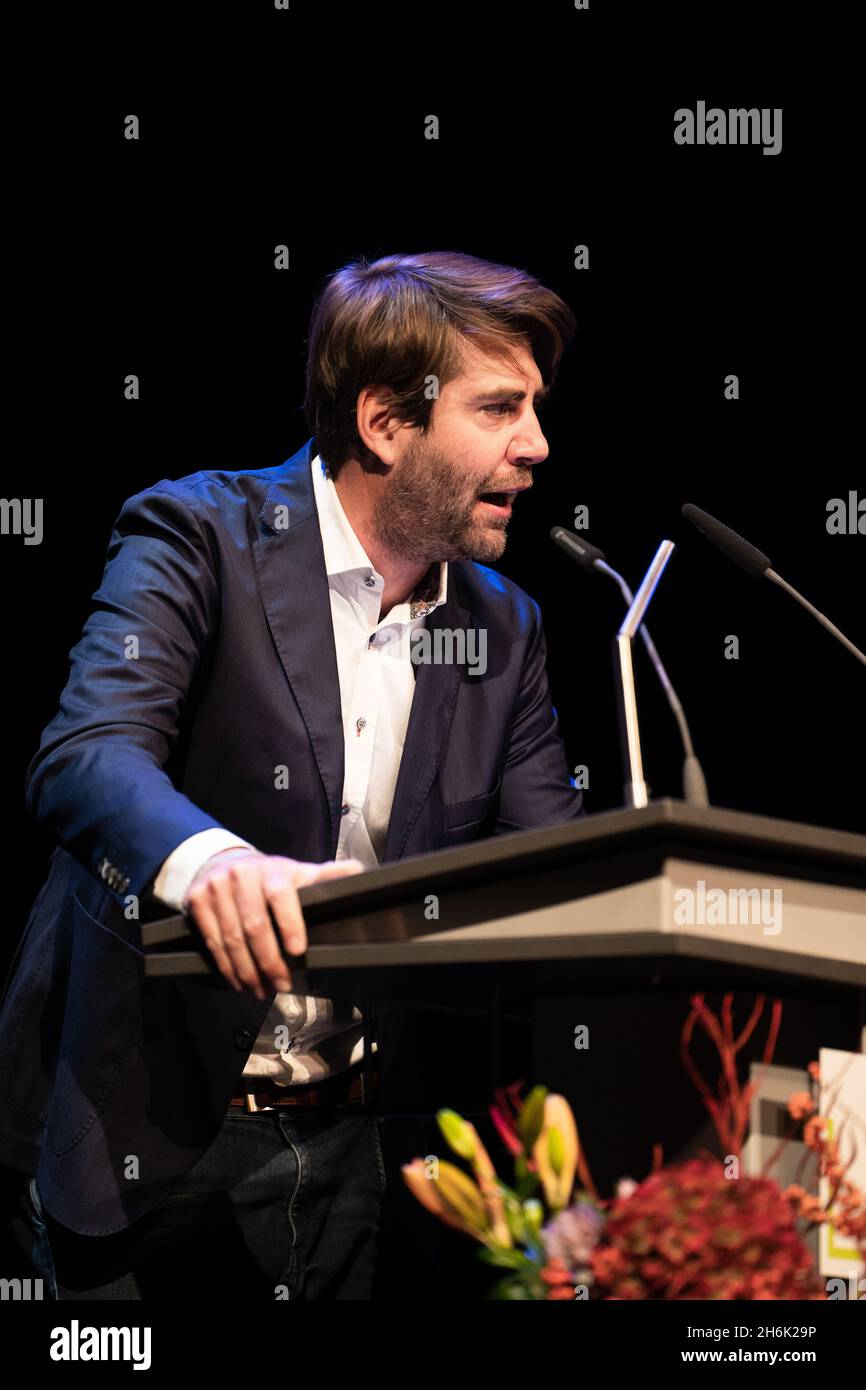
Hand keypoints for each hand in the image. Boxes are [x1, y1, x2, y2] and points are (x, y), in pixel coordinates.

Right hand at [183, 849, 364, 998]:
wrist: (222, 863)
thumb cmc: (267, 877)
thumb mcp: (296, 873)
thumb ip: (325, 877)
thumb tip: (358, 871)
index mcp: (272, 870)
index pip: (280, 895)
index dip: (289, 923)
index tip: (298, 950)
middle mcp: (241, 875)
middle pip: (254, 925)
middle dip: (269, 961)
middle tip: (281, 984)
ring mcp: (216, 888)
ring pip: (231, 938)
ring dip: (247, 971)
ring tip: (260, 990)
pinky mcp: (196, 901)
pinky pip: (212, 941)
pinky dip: (226, 967)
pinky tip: (238, 981)